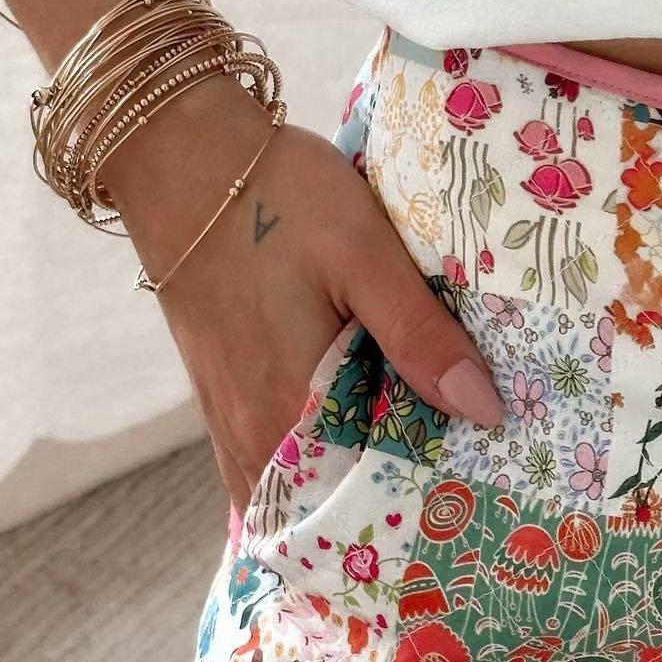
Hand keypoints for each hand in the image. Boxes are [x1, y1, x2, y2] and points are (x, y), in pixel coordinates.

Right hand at [107, 76, 502, 510]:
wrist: (176, 149)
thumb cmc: (277, 194)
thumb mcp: (366, 255)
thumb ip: (422, 336)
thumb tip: (485, 410)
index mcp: (292, 410)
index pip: (362, 502)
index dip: (416, 512)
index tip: (468, 507)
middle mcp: (252, 431)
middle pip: (328, 507)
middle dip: (386, 510)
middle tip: (454, 500)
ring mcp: (228, 416)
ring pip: (293, 491)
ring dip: (343, 493)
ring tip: (411, 482)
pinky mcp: (219, 393)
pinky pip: (265, 464)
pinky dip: (308, 470)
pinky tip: (350, 453)